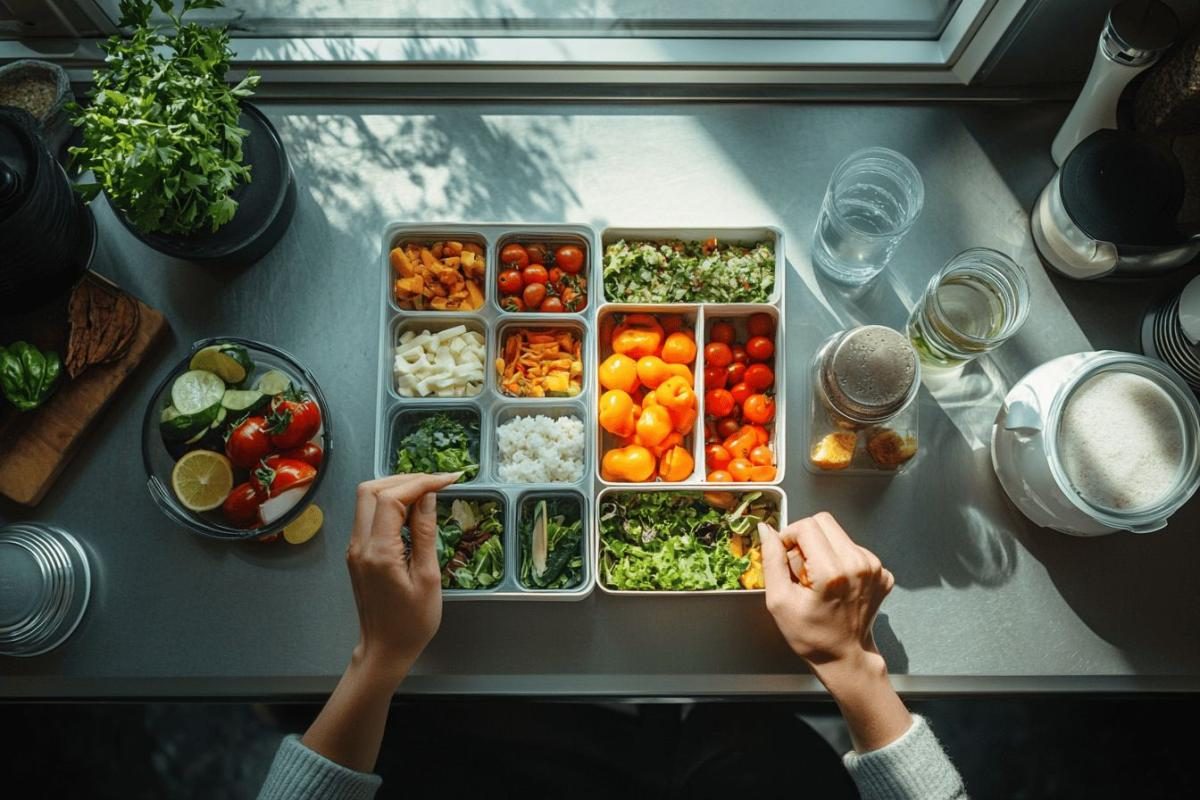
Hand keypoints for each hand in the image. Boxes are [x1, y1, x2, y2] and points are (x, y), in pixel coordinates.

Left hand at [346, 472, 459, 683]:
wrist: (384, 650)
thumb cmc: (412, 623)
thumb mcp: (428, 578)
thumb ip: (426, 534)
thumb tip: (429, 498)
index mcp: (378, 552)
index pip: (391, 499)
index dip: (421, 482)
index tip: (448, 480)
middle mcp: (359, 545)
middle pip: (371, 490)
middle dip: (405, 479)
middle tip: (436, 483)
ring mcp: (355, 548)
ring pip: (366, 499)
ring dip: (395, 488)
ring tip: (427, 492)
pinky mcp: (357, 553)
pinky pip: (368, 515)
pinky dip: (389, 503)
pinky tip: (412, 510)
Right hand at [760, 512, 894, 688]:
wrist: (846, 657)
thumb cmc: (811, 636)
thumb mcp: (779, 601)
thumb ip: (771, 560)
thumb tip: (766, 529)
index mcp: (832, 572)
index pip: (806, 525)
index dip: (789, 536)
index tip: (786, 557)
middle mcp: (858, 564)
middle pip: (824, 522)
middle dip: (806, 539)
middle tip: (801, 568)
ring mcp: (875, 568)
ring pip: (838, 535)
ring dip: (823, 550)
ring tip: (818, 580)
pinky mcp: (882, 572)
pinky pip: (853, 549)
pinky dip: (840, 560)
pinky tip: (835, 585)